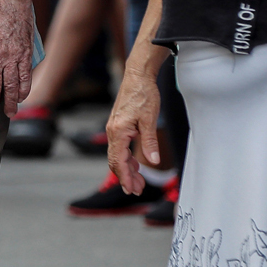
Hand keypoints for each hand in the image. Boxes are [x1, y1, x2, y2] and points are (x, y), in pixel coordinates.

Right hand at [105, 69, 162, 195]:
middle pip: (115, 161)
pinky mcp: (119, 126)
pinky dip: (127, 158)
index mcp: (118, 132)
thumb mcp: (150, 119)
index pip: (118, 161)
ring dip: (127, 169)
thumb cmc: (144, 94)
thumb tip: (153, 161)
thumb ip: (150, 141)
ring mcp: (114, 129)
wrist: (138, 75)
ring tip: (139, 181)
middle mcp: (113, 132)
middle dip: (125, 177)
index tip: (131, 190)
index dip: (125, 178)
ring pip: (117, 155)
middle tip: (137, 191)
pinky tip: (137, 164)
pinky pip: (120, 147)